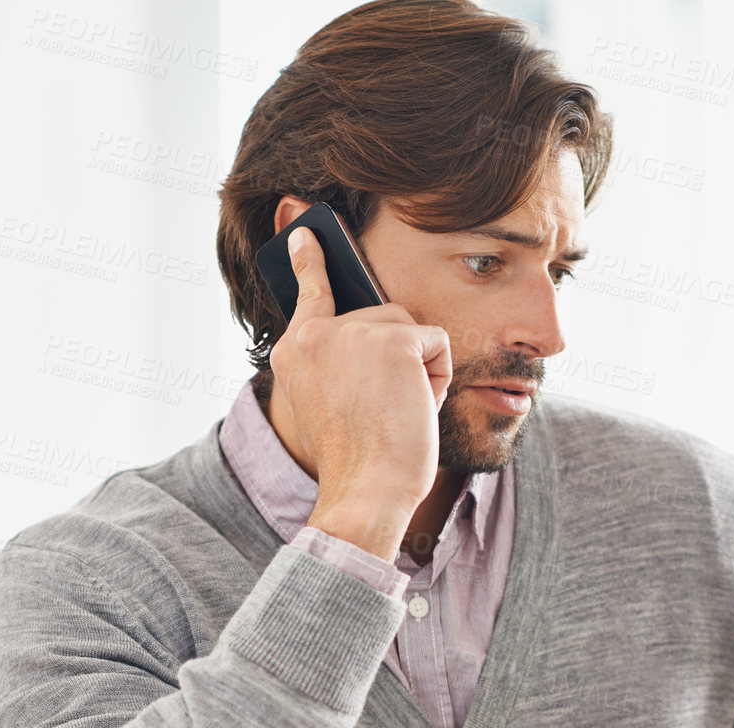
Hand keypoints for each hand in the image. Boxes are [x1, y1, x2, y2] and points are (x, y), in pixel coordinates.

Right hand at [267, 225, 452, 560]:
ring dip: (418, 372)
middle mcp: (315, 333)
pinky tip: (412, 407)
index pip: (309, 291)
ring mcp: (352, 331)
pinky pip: (437, 344)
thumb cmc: (358, 461)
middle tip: (378, 412)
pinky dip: (437, 379)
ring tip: (393, 412)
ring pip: (412, 332)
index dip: (310, 260)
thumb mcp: (332, 404)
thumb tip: (382, 330)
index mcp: (295, 351)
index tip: (303, 231)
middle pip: (384, 319)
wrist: (366, 490)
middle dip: (399, 361)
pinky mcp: (393, 337)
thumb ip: (340, 361)